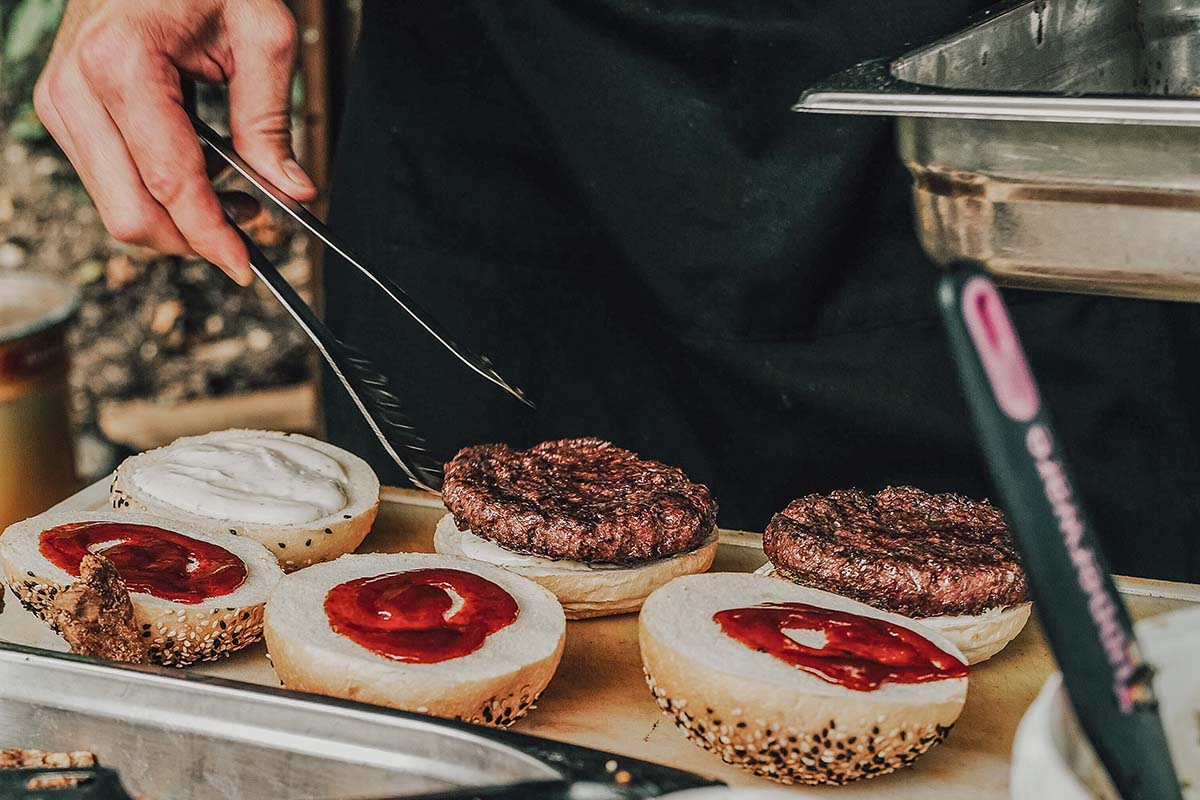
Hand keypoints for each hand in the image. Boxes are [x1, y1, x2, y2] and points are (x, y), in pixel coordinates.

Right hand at [34, 0, 316, 284]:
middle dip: (193, 238)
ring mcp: (61, 101)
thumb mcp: (261, 35)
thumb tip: (293, 192)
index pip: (170, 182)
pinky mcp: (63, 110)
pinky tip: (199, 173)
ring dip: (177, 220)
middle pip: (131, 212)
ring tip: (233, 195)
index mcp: (122, 64)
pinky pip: (109, 181)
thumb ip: (271, 119)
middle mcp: (76, 87)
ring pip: (116, 206)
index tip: (246, 266)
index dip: (212, 235)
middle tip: (249, 230)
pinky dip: (157, 194)